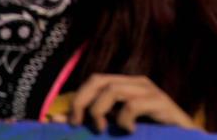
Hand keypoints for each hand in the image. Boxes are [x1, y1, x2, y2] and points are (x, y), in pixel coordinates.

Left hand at [65, 73, 198, 132]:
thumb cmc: (150, 135)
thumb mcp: (116, 128)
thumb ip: (93, 122)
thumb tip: (55, 121)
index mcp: (126, 87)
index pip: (94, 80)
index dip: (77, 99)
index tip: (69, 124)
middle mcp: (137, 84)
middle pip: (99, 80)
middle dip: (83, 102)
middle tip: (81, 125)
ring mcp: (150, 91)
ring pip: (113, 90)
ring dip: (100, 112)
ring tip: (105, 130)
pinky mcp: (161, 102)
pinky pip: (132, 105)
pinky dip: (124, 120)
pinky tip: (129, 131)